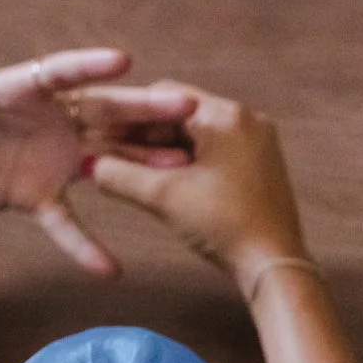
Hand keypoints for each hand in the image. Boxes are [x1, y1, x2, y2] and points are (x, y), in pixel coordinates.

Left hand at [0, 0, 196, 277]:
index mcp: (22, 88)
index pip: (62, 73)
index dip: (89, 66)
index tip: (124, 62)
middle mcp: (49, 120)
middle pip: (104, 113)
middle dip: (144, 111)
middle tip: (186, 107)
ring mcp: (50, 160)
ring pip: (106, 160)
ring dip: (142, 166)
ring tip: (182, 170)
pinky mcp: (37, 197)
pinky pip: (67, 222)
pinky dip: (85, 246)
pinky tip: (110, 270)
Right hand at [88, 86, 310, 295]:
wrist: (274, 265)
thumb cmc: (224, 226)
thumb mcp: (162, 197)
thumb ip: (119, 175)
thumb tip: (89, 165)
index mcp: (226, 115)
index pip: (164, 96)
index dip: (128, 116)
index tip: (103, 135)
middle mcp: (249, 119)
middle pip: (183, 115)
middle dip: (147, 136)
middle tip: (114, 155)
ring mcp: (260, 142)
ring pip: (200, 136)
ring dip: (168, 151)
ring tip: (136, 172)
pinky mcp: (263, 164)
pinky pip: (218, 152)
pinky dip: (192, 163)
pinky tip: (170, 183)